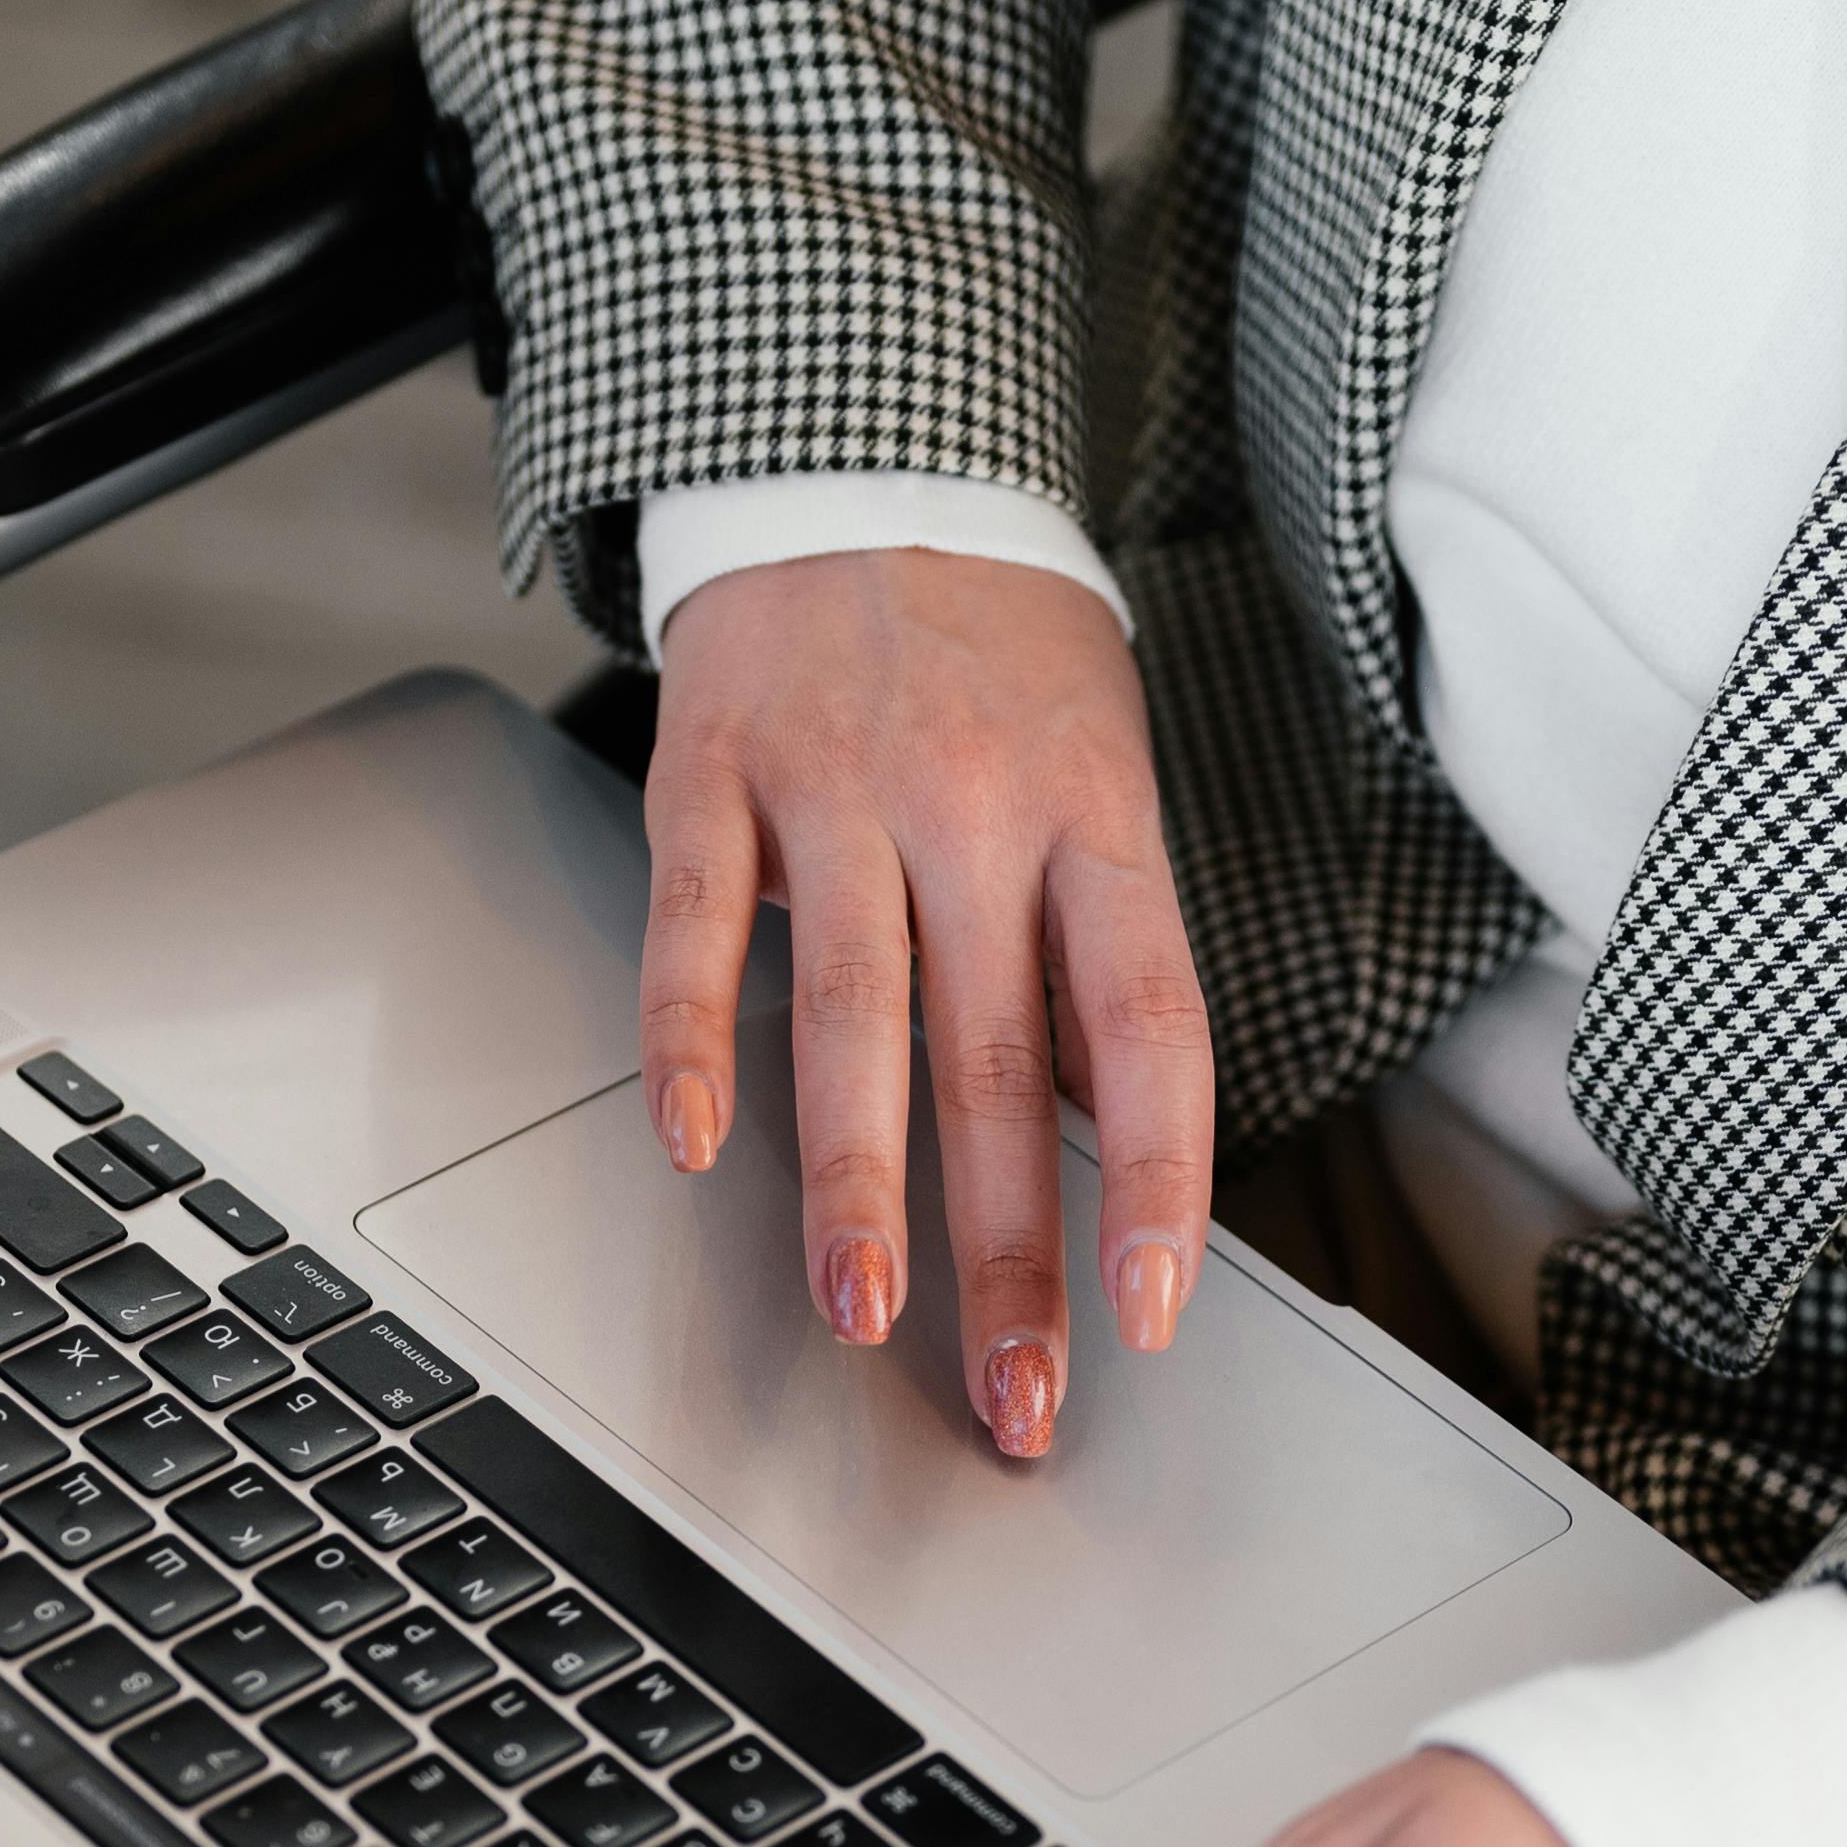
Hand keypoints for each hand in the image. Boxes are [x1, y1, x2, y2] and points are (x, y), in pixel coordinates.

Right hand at [643, 547, 1209, 1457]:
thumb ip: (1090, 952)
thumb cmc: (1000, 652)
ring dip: (858, 1183)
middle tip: (1014, 1386)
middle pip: (999, 1057)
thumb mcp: (1097, 776)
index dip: (1152, 1178)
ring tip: (865, 1310)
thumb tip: (1115, 1141)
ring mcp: (838, 787)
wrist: (867, 460)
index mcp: (1093, 818)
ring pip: (855, 1013)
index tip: (1145, 1309)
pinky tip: (701, 1140)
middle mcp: (974, 808)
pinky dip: (694, 1038)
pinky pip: (698, 923)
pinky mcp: (714, 770)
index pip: (1147, 1025)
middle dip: (1008, 1246)